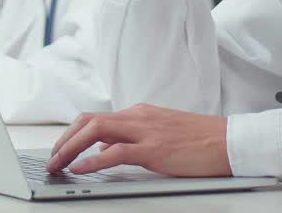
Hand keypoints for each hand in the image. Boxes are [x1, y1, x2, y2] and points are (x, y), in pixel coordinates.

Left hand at [47, 104, 230, 176]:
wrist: (230, 141)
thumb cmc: (201, 140)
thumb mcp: (161, 133)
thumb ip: (133, 138)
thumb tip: (105, 150)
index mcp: (139, 113)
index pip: (95, 117)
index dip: (72, 133)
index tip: (59, 149)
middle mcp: (138, 117)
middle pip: (88, 121)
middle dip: (64, 140)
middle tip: (51, 159)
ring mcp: (146, 131)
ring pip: (95, 131)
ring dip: (70, 148)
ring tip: (57, 164)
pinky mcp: (154, 149)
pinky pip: (115, 152)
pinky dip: (92, 160)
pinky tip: (79, 168)